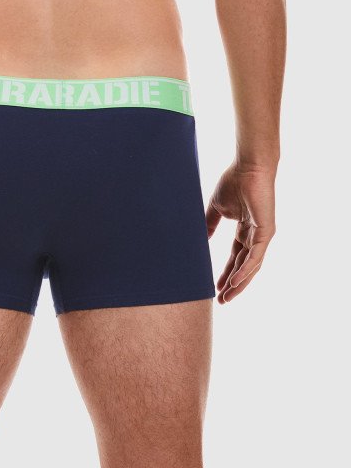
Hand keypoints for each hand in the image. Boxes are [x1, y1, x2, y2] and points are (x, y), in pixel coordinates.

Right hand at [205, 164, 275, 303]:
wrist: (247, 167)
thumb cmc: (234, 182)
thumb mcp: (216, 208)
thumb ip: (209, 224)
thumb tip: (201, 239)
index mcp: (244, 230)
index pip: (235, 258)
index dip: (225, 273)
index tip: (214, 287)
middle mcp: (255, 236)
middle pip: (244, 267)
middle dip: (232, 284)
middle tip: (221, 300)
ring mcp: (262, 235)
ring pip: (251, 266)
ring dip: (239, 283)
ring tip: (226, 297)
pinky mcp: (266, 232)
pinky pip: (255, 257)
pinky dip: (245, 270)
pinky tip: (235, 282)